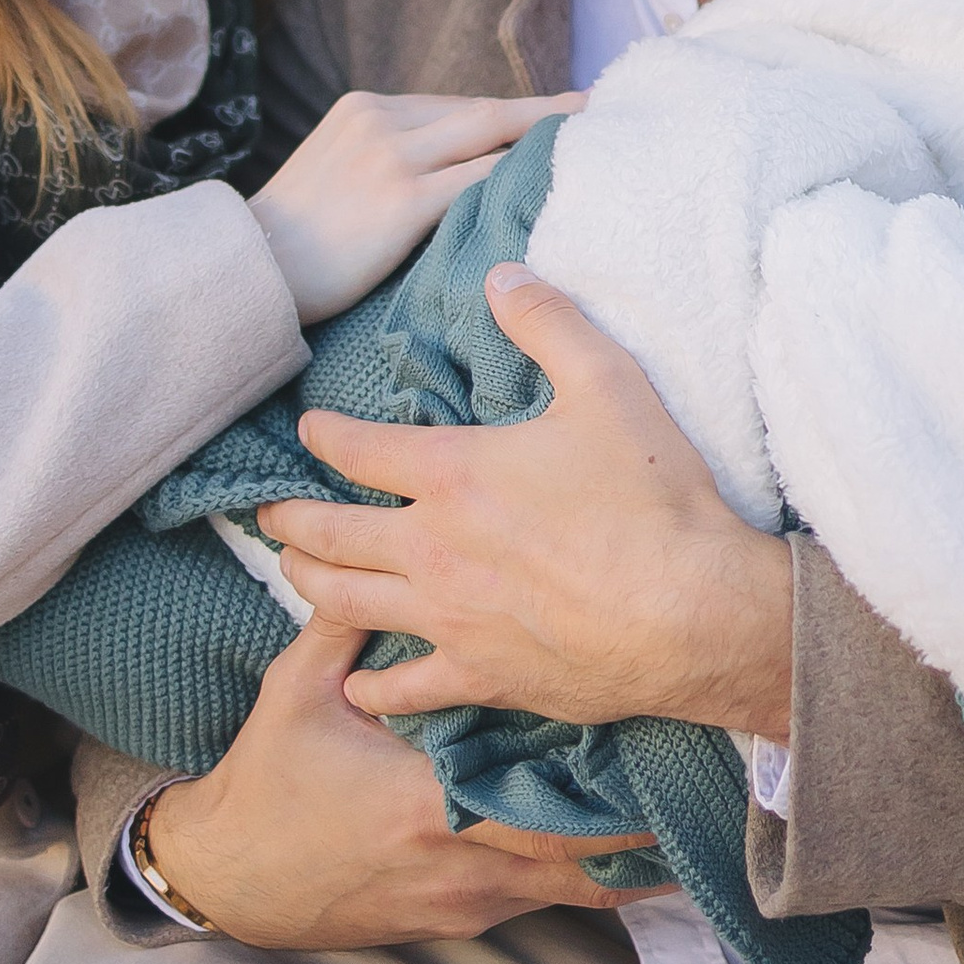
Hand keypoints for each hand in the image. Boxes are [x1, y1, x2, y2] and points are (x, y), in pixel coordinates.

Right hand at [144, 619, 649, 949]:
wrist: (230, 879)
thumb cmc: (267, 782)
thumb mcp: (298, 692)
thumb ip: (348, 625)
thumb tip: (381, 548)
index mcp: (426, 801)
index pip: (539, 798)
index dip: (607, 785)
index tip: (655, 741)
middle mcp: (458, 863)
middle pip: (577, 857)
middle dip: (638, 829)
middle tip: (697, 786)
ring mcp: (462, 903)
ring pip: (568, 891)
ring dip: (617, 860)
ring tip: (677, 821)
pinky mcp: (456, 922)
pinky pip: (537, 904)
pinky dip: (576, 880)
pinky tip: (612, 858)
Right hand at [250, 89, 579, 326]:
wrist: (248, 267)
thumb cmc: (293, 240)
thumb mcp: (335, 170)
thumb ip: (386, 158)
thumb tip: (448, 174)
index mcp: (365, 108)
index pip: (455, 106)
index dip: (506, 114)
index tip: (548, 117)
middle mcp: (381, 119)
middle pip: (483, 109)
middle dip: (542, 111)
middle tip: (592, 109)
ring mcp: (391, 155)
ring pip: (488, 134)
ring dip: (542, 138)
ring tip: (588, 143)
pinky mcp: (400, 198)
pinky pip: (477, 180)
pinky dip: (517, 177)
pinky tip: (550, 186)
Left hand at [259, 269, 794, 739]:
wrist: (694, 612)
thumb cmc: (652, 498)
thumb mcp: (607, 383)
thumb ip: (548, 322)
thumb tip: (503, 273)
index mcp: (453, 474)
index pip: (360, 450)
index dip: (326, 435)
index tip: (308, 429)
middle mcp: (432, 549)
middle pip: (332, 533)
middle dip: (292, 520)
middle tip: (268, 515)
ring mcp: (450, 620)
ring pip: (347, 605)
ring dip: (309, 586)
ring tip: (293, 574)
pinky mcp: (481, 676)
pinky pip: (406, 689)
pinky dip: (371, 688)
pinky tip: (357, 687)